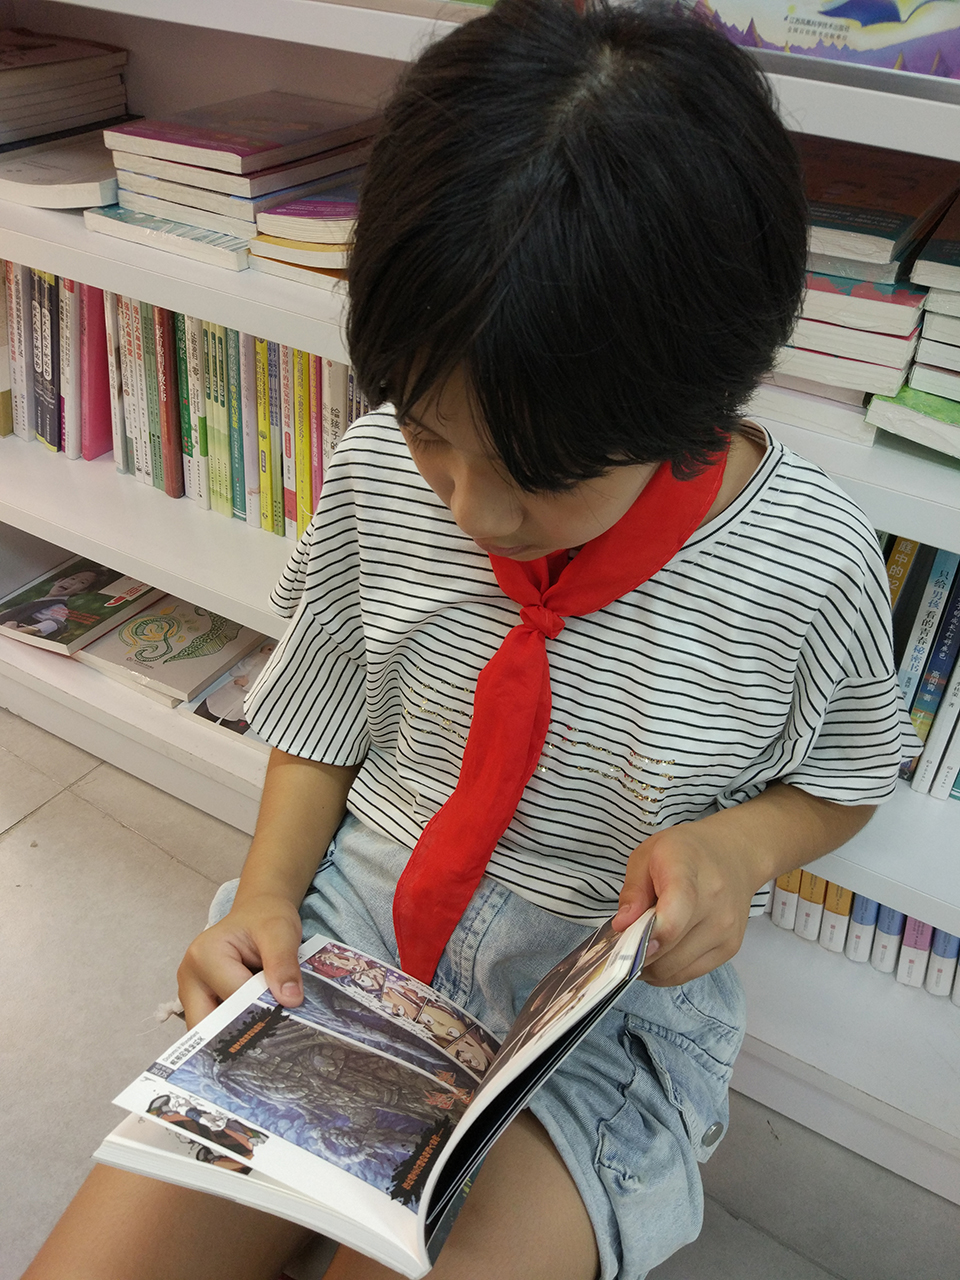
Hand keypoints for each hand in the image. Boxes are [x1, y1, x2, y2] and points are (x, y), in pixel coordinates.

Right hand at [177, 892, 304, 1027]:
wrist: (258, 913)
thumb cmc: (265, 918)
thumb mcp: (281, 932)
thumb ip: (284, 964)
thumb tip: (290, 1001)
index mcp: (204, 956)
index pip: (233, 999)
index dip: (261, 1010)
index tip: (288, 1020)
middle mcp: (189, 977)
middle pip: (210, 1024)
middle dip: (241, 1035)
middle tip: (274, 1044)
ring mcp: (192, 992)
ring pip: (212, 1031)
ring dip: (239, 1036)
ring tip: (269, 1039)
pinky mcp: (201, 1002)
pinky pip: (217, 1026)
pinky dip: (237, 1030)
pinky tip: (259, 1030)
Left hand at [612, 821, 756, 986]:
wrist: (733, 854)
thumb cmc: (686, 852)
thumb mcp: (647, 855)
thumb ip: (633, 891)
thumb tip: (622, 926)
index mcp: (688, 872)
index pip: (672, 918)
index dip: (648, 938)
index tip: (627, 942)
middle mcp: (714, 904)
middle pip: (668, 951)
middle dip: (638, 952)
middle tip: (625, 940)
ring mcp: (725, 930)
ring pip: (674, 970)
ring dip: (651, 965)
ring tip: (643, 944)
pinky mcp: (730, 949)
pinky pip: (688, 974)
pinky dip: (667, 970)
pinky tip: (660, 951)